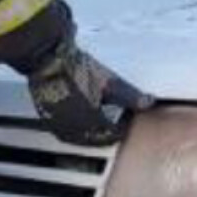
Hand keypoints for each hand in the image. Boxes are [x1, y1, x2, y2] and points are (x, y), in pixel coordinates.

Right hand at [28, 38, 152, 145]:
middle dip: (105, 135)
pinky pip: (63, 130)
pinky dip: (74, 129)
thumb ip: (131, 96)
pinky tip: (78, 120)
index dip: (121, 128)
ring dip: (89, 134)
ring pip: (77, 137)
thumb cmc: (78, 69)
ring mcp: (57, 123)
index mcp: (90, 123)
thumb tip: (149, 102)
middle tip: (114, 129)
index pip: (111, 134)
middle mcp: (72, 128)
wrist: (48, 58)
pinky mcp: (47, 115)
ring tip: (99, 127)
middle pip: (93, 139)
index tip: (125, 121)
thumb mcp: (110, 82)